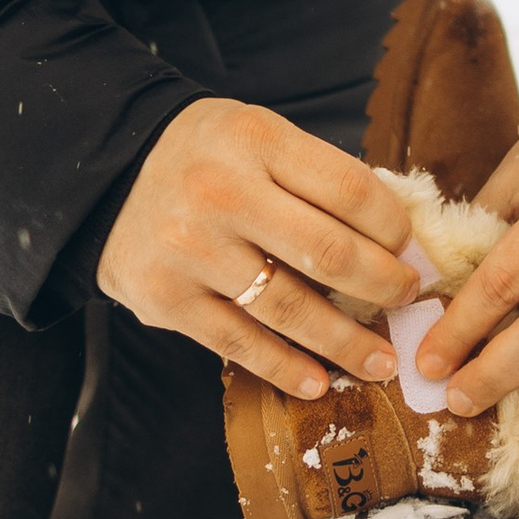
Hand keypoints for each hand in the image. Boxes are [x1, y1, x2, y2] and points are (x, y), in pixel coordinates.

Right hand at [97, 97, 416, 397]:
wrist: (109, 176)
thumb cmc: (210, 159)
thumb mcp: (261, 138)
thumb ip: (321, 179)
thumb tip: (398, 240)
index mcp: (256, 141)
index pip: (350, 190)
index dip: (393, 227)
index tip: (409, 249)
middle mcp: (221, 193)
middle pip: (328, 252)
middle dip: (383, 284)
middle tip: (408, 300)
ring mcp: (190, 250)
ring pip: (290, 308)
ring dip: (346, 342)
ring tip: (381, 360)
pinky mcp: (165, 300)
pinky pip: (239, 344)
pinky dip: (285, 367)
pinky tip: (318, 381)